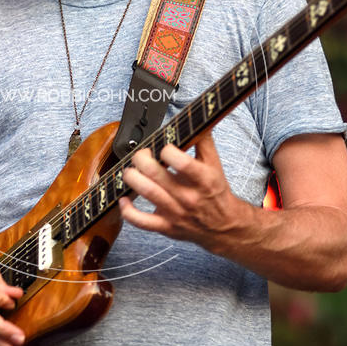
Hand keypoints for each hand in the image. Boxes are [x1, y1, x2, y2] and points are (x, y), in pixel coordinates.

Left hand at [119, 132, 247, 248]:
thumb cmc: (215, 192)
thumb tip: (192, 118)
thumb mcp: (215, 164)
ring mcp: (175, 212)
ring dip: (132, 177)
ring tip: (131, 170)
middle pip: (157, 175)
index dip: (167, 151)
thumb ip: (203, 140)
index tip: (164, 146)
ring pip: (147, 193)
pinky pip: (141, 221)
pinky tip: (124, 199)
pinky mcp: (165, 226)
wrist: (222, 226)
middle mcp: (189, 197)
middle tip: (142, 154)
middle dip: (142, 159)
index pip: (182, 162)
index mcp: (203, 179)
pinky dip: (127, 210)